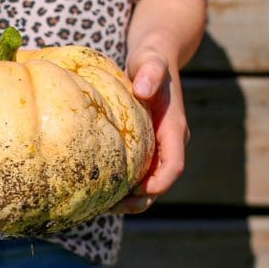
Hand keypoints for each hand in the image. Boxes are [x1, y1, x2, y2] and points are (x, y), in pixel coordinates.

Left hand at [111, 48, 188, 213]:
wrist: (154, 59)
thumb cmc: (151, 60)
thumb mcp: (151, 60)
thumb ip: (151, 70)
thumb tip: (143, 89)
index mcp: (174, 129)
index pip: (173, 165)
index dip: (159, 182)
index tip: (138, 191)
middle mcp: (168, 143)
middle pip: (159, 182)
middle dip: (140, 199)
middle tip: (111, 207)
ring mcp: (156, 147)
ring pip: (147, 182)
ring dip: (128, 197)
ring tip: (99, 205)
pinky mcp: (143, 147)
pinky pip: (134, 171)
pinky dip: (120, 183)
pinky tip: (95, 188)